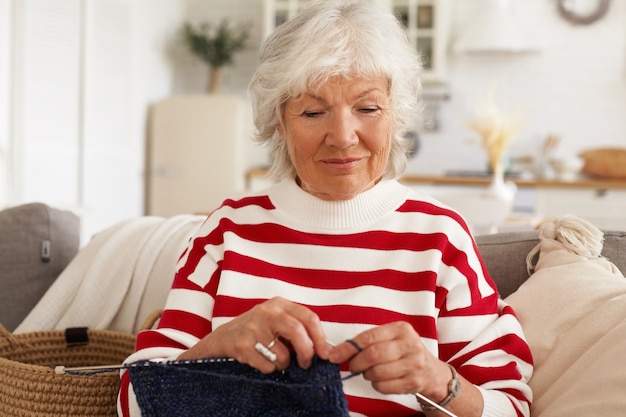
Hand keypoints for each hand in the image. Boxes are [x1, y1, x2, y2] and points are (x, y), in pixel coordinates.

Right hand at [178, 297, 330, 372]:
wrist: (223, 338)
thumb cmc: (258, 330)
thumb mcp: (277, 320)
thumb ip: (298, 328)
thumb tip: (324, 349)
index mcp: (279, 304)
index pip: (308, 317)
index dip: (320, 337)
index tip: (326, 354)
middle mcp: (266, 312)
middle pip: (296, 332)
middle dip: (306, 352)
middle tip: (306, 363)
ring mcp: (252, 328)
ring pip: (282, 354)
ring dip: (284, 364)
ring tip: (276, 360)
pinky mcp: (242, 345)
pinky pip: (267, 365)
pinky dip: (270, 369)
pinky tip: (262, 362)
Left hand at [328, 321, 451, 401]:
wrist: (431, 372)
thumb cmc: (404, 352)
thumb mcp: (392, 338)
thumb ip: (369, 340)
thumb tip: (340, 351)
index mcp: (401, 329)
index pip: (368, 337)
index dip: (348, 347)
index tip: (335, 355)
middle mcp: (410, 344)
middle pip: (372, 355)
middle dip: (356, 363)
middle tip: (353, 366)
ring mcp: (414, 364)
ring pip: (377, 372)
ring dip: (367, 375)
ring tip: (370, 372)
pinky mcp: (414, 382)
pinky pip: (384, 386)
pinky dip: (377, 385)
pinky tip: (381, 380)